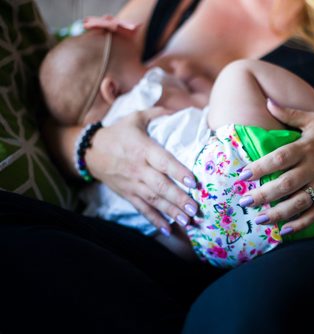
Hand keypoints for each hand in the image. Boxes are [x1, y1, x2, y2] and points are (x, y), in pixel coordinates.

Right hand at [86, 107, 198, 234]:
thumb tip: (179, 110)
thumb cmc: (119, 133)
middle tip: (195, 208)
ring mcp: (133, 184)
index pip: (163, 161)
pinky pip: (142, 209)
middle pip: (160, 185)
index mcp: (143, 149)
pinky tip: (168, 230)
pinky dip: (155, 220)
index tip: (193, 181)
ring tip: (187, 220)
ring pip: (154, 200)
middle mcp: (139, 168)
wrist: (90, 150)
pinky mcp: (128, 194)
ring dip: (171, 211)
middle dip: (178, 198)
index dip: (178, 171)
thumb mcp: (136, 117)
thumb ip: (158, 113)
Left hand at [239, 100, 313, 234]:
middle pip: (286, 183)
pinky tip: (284, 230)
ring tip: (258, 219)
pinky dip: (300, 224)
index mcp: (306, 147)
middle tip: (244, 202)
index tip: (242, 174)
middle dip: (264, 194)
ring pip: (298, 202)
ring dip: (278, 213)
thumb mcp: (313, 121)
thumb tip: (268, 102)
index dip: (261, 166)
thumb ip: (290, 114)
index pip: (280, 158)